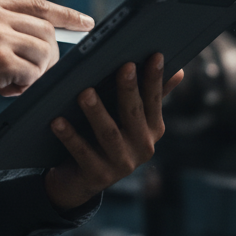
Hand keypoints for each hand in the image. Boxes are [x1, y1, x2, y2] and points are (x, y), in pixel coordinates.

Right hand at [0, 0, 93, 123]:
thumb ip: (5, 28)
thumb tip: (48, 39)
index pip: (39, 5)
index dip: (66, 15)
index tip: (86, 22)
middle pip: (46, 31)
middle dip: (48, 57)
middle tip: (31, 75)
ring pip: (43, 53)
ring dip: (35, 74)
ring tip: (10, 83)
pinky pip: (32, 74)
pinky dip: (23, 86)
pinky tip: (2, 89)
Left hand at [43, 53, 184, 210]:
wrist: (81, 180)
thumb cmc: (107, 137)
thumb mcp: (129, 119)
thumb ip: (151, 96)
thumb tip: (179, 71)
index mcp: (152, 129)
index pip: (154, 100)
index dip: (155, 79)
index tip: (154, 55)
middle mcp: (142, 147)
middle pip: (133, 113)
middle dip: (129, 89)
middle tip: (123, 66)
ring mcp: (121, 164)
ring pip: (108, 133)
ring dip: (97, 112)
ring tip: (85, 93)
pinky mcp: (98, 176)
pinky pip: (82, 152)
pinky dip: (70, 136)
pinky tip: (57, 121)